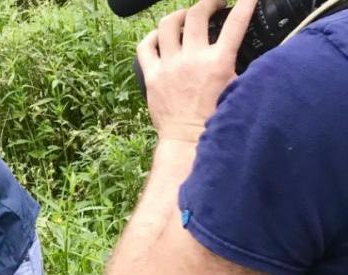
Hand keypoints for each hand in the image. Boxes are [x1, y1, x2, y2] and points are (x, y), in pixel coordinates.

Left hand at [137, 0, 255, 142]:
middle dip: (209, 2)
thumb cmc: (214, 118)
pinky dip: (152, 36)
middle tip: (215, 3)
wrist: (187, 139)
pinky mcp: (151, 75)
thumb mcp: (237, 88)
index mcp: (218, 61)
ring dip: (179, 14)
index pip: (236, 22)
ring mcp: (169, 66)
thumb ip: (240, 65)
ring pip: (168, 24)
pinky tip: (160, 36)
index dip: (245, 3)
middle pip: (197, 14)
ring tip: (187, 15)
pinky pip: (145, 46)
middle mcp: (192, 59)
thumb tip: (251, 51)